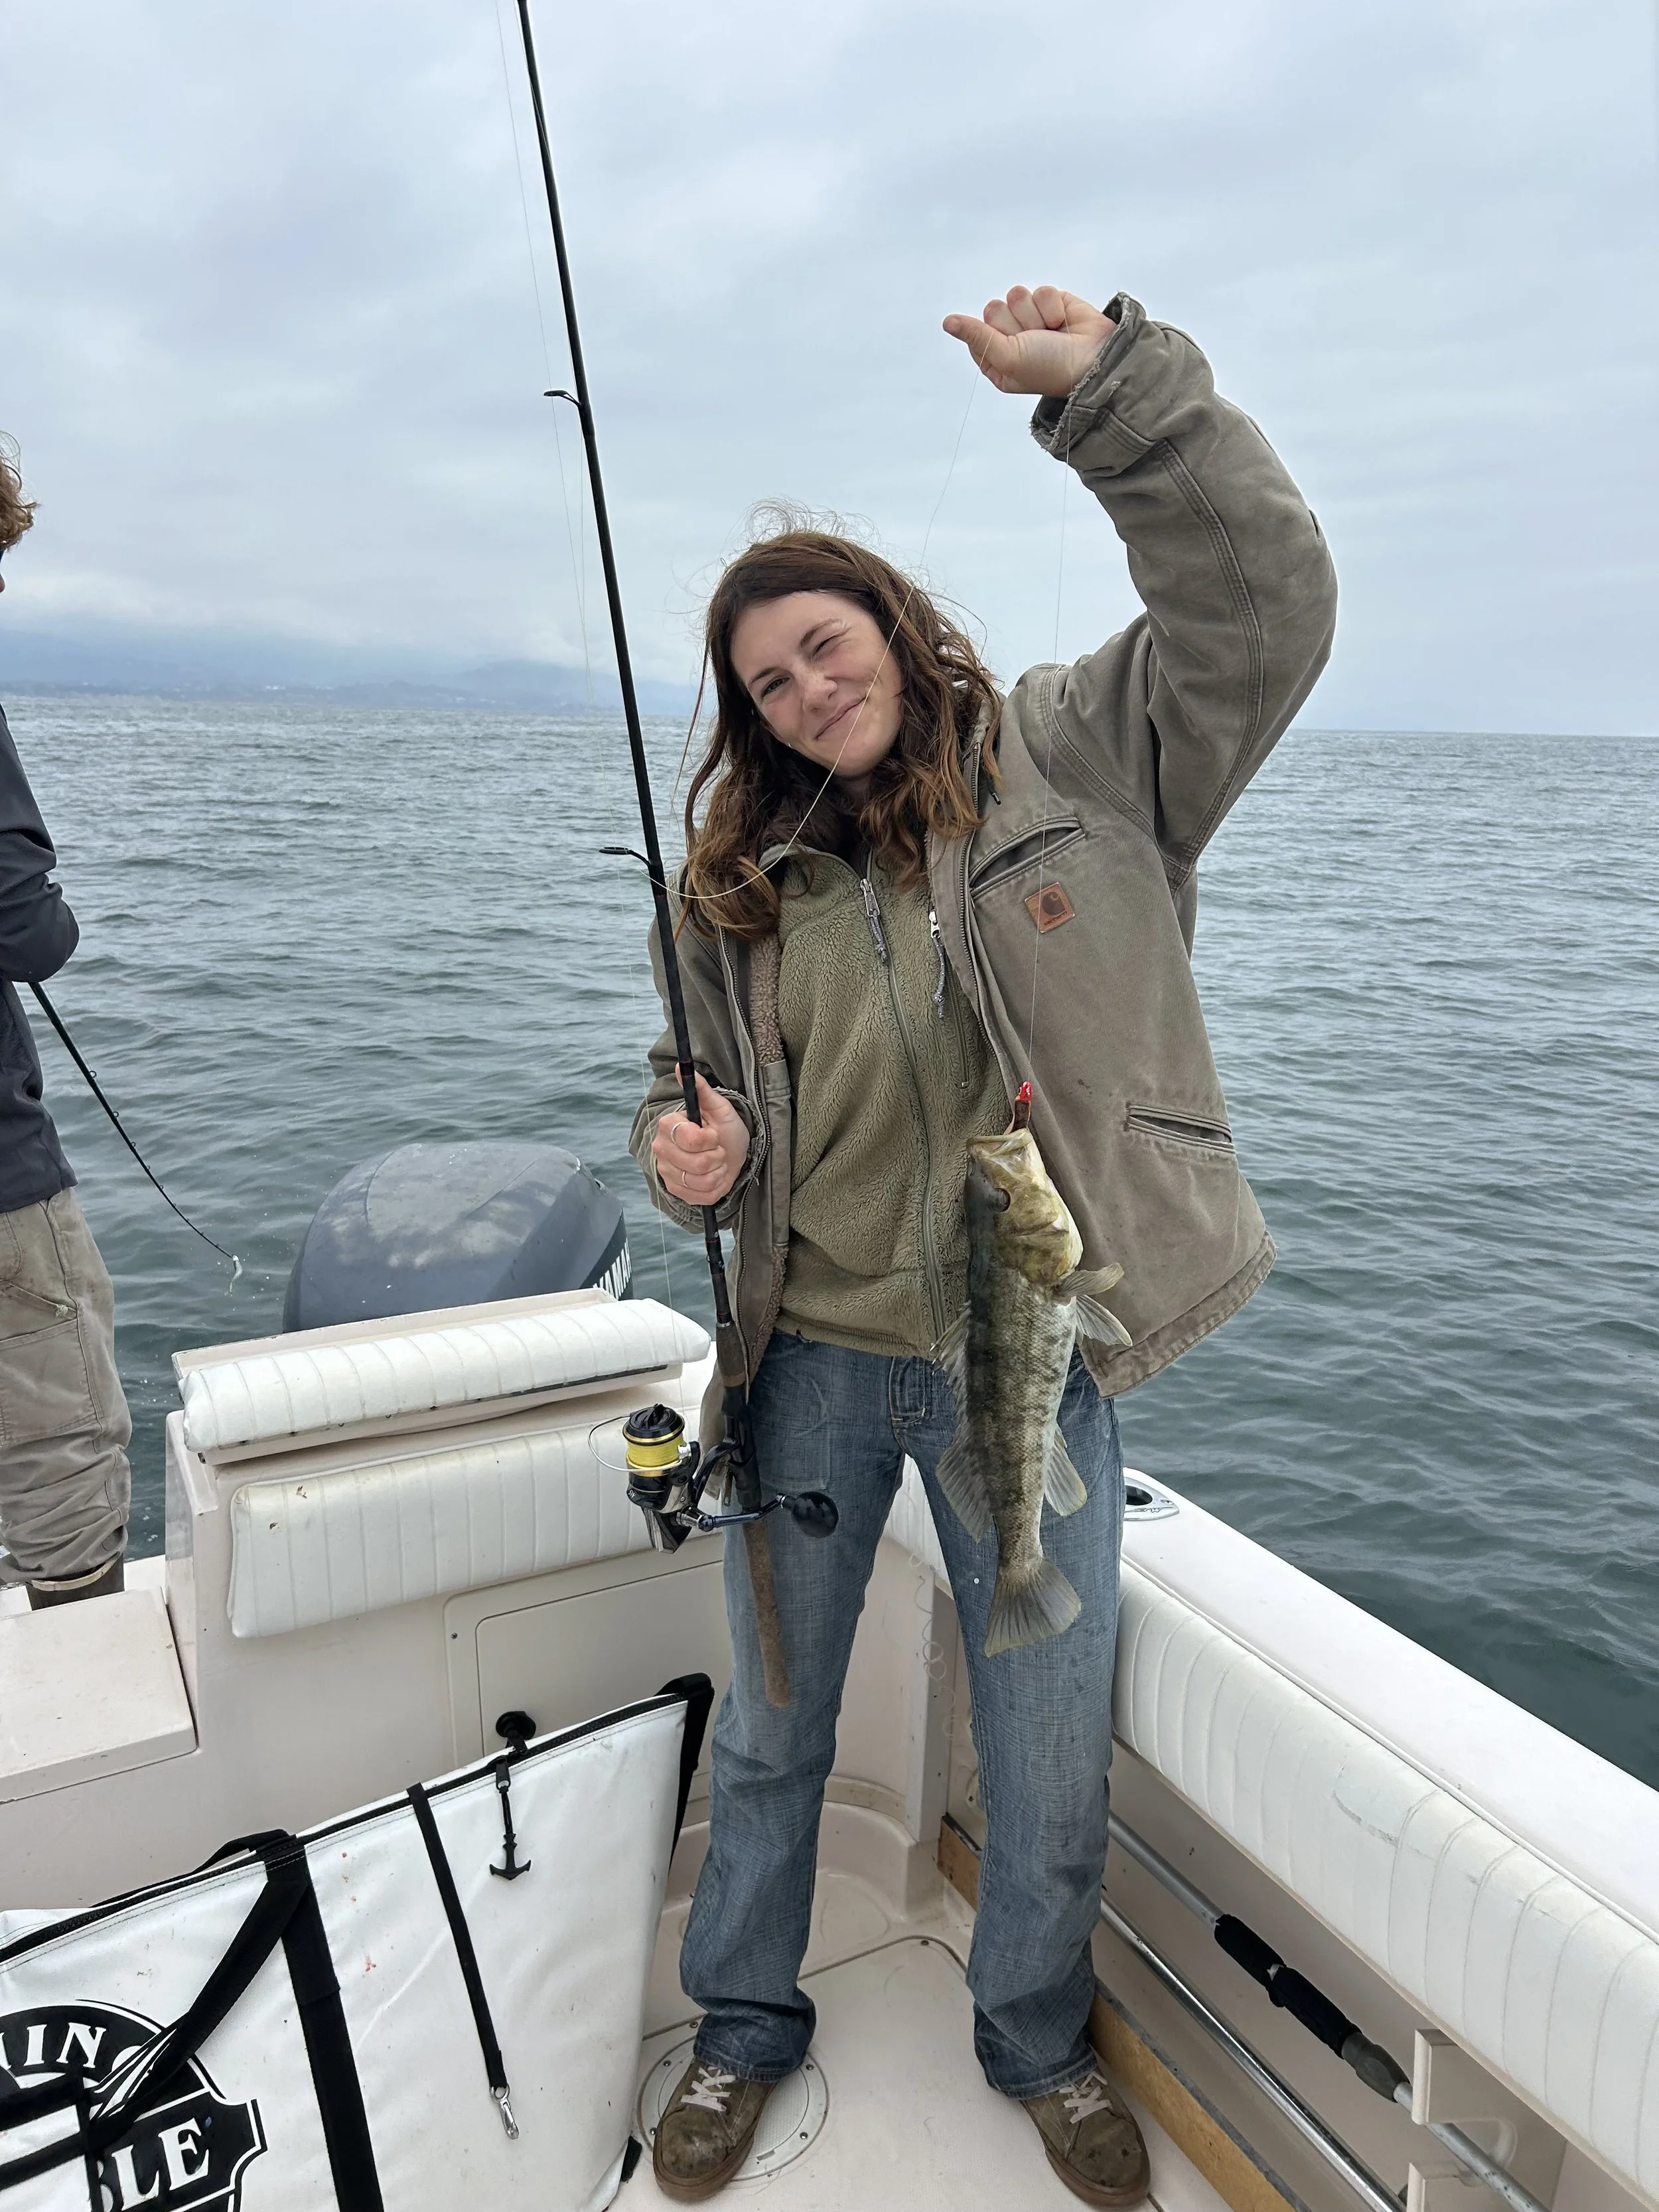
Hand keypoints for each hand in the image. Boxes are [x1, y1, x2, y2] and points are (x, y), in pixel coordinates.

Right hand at [651, 1069, 749, 1208]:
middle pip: (698, 1164)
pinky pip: (703, 1196)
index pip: (691, 1140)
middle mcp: (661, 1150)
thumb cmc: (724, 1128)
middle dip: (717, 1156)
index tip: (714, 1135)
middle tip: (717, 1149)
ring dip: (718, 1172)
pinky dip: (716, 1187)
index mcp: (668, 1126)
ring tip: (717, 1162)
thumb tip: (682, 1067)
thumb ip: (701, 1089)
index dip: (709, 1140)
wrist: (729, 1153)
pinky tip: (713, 1175)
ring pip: (701, 1181)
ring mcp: (668, 1173)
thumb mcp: (719, 1107)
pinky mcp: (677, 1191)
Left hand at [942, 285, 1116, 398]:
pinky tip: (1062, 322)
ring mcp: (1032, 319)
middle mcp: (1012, 339)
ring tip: (1051, 332)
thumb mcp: (1007, 357)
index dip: (992, 336)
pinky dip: (1053, 307)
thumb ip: (976, 335)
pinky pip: (1040, 290)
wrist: (1094, 360)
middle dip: (1015, 324)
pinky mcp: (1051, 302)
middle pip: (993, 309)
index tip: (1011, 350)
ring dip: (1035, 315)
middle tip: (1034, 340)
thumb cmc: (1050, 368)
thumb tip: (948, 321)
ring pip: (1016, 296)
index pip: (975, 332)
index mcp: (998, 360)